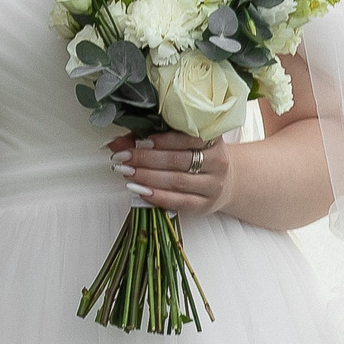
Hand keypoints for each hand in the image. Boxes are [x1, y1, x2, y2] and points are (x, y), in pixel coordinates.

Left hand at [108, 131, 230, 215]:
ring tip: (127, 173)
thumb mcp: (183, 141)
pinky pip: (180, 202)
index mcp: (212, 139)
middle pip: (178, 160)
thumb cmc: (197, 156)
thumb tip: (117, 143)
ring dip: (148, 177)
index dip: (161, 140)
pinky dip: (158, 196)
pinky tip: (140, 191)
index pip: (187, 137)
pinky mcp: (206, 205)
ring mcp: (213, 185)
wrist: (225, 180)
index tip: (138, 141)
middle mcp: (217, 162)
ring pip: (177, 181)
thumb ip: (152, 138)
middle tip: (124, 158)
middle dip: (146, 159)